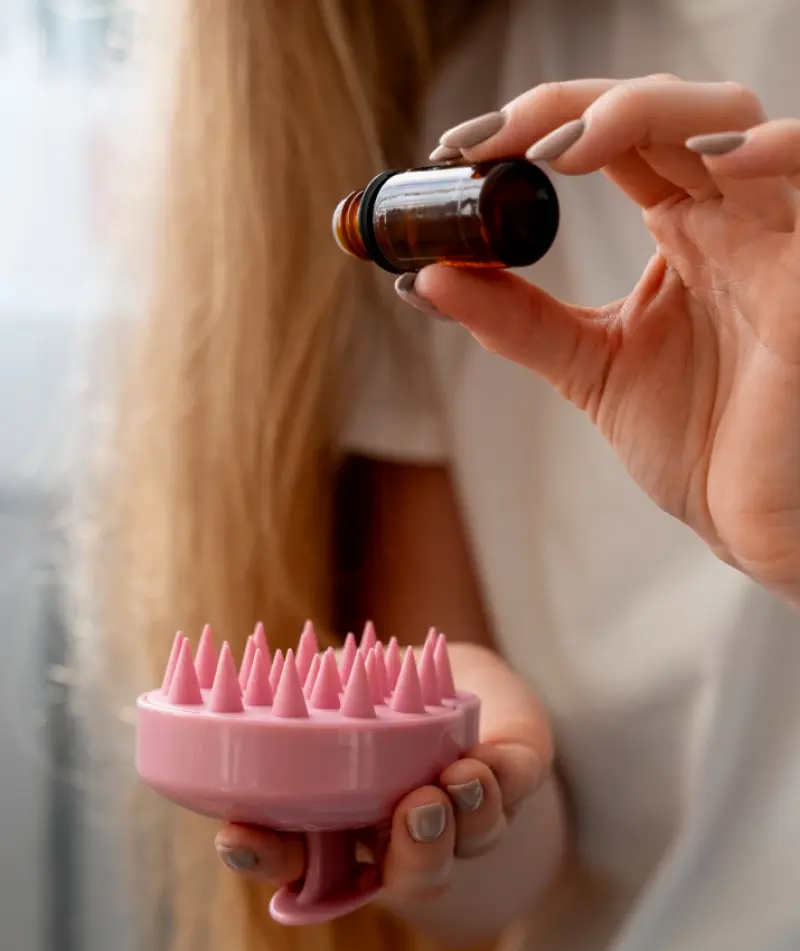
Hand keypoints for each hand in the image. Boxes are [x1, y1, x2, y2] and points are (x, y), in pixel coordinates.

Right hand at [214, 644, 551, 904]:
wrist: (454, 679)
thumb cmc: (374, 691)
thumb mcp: (329, 688)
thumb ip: (302, 699)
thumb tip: (253, 685)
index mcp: (343, 820)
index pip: (295, 859)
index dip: (267, 856)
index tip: (241, 838)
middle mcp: (406, 834)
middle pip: (405, 877)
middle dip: (410, 856)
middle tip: (410, 812)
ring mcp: (465, 813)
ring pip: (468, 843)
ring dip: (463, 818)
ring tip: (455, 781)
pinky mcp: (512, 776)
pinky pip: (515, 788)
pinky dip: (502, 780)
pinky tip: (485, 762)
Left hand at [408, 75, 799, 603]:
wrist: (751, 517)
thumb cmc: (696, 441)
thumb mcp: (589, 366)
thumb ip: (515, 318)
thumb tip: (422, 279)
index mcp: (681, 230)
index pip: (611, 140)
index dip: (537, 126)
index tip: (456, 153)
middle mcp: (725, 218)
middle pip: (658, 112)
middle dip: (567, 110)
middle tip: (487, 145)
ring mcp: (772, 237)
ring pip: (726, 123)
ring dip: (640, 115)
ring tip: (558, 151)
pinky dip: (771, 154)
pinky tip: (708, 162)